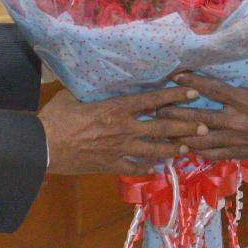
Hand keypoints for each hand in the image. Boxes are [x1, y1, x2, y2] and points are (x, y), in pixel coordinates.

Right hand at [38, 85, 207, 175]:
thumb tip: (101, 80)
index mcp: (116, 108)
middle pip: (161, 128)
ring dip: (173, 148)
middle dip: (185, 126)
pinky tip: (156, 166)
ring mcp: (119, 149)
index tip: (192, 91)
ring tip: (187, 148)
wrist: (43, 147)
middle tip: (204, 126)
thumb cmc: (56, 117)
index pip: (152, 100)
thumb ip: (94, 91)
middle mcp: (123, 128)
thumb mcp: (75, 96)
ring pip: (154, 150)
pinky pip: (135, 167)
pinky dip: (147, 167)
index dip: (174, 95)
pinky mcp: (111, 165)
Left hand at [156, 69, 247, 160]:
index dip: (191, 81)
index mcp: (246, 100)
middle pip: (198, 118)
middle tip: (155, 108)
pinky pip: (213, 155)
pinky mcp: (240, 153)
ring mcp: (238, 140)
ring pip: (201, 141)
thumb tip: (244, 40)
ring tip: (161, 130)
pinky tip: (183, 147)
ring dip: (180, 135)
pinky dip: (196, 151)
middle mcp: (238, 122)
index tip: (174, 75)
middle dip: (174, 113)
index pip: (212, 89)